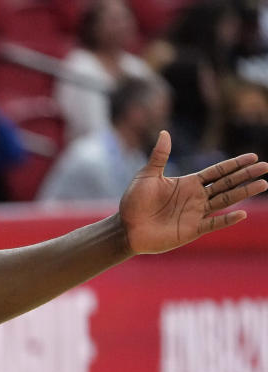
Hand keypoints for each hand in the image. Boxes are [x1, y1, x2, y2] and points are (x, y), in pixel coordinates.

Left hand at [121, 131, 267, 254]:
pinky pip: (212, 223)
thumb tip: (165, 133)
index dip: (234, 164)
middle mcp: (196, 198)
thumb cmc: (134, 202)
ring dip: (244, 193)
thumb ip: (159, 156)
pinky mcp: (191, 230)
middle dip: (246, 175)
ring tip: (263, 184)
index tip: (252, 157)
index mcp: (188, 183)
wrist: (126, 228)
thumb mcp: (146, 176)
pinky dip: (226, 219)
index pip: (217, 172)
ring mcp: (196, 214)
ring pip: (225, 201)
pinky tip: (241, 213)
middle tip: (265, 167)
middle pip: (227, 184)